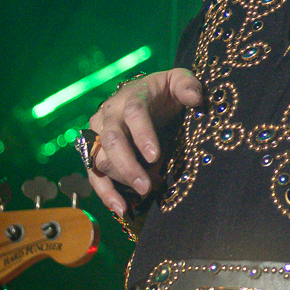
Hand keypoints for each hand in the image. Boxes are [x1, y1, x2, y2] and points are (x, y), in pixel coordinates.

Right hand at [85, 68, 204, 221]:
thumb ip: (186, 84)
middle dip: (128, 165)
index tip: (155, 156)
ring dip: (122, 179)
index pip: (133, 114)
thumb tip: (194, 97)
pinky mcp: (96, 153)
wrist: (143, 96)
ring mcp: (99, 136)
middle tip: (147, 185)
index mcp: (130, 98)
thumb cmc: (163, 91)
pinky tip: (121, 209)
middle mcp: (109, 116)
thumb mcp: (177, 80)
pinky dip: (105, 193)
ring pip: (100, 160)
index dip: (142, 135)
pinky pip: (95, 175)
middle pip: (111, 140)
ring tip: (146, 192)